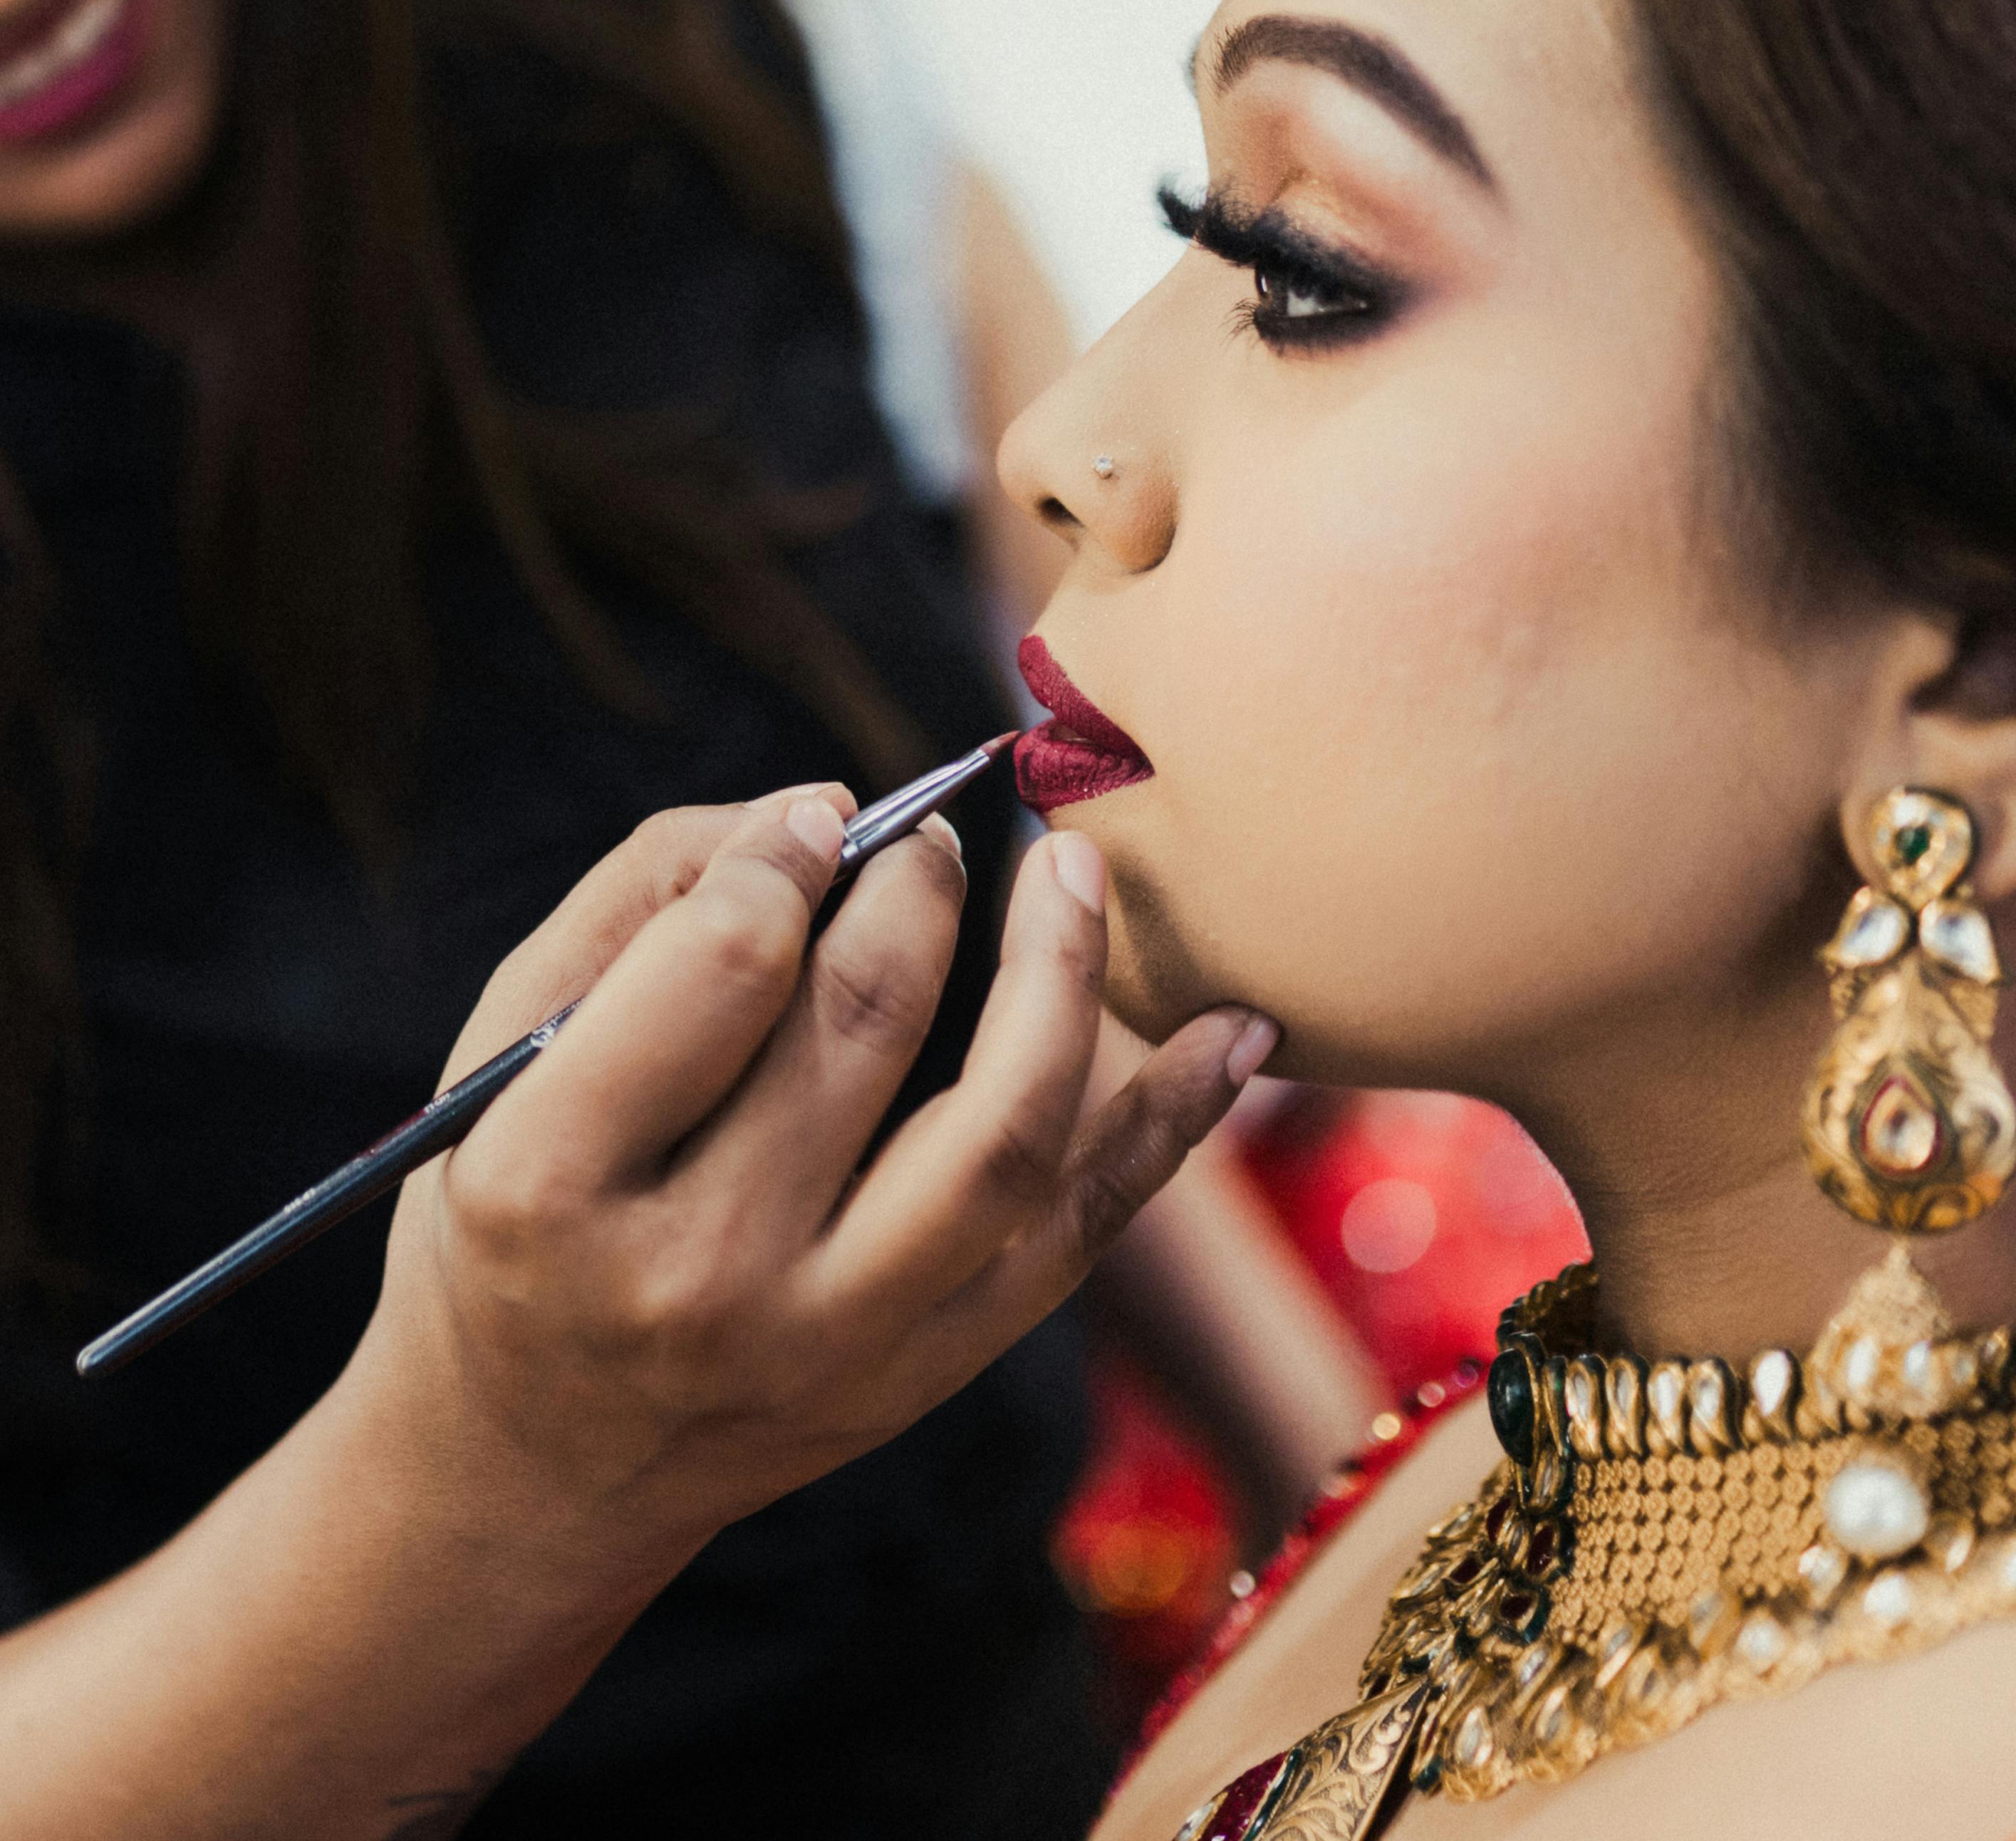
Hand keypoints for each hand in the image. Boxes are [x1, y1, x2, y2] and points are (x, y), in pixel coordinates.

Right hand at [349, 784, 1273, 1576]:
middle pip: (864, 1026)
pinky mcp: (924, 1379)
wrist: (534, 1469)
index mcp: (552, 1183)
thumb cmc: (517, 1207)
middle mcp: (698, 1279)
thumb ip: (647, 900)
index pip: (722, 967)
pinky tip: (1239, 1030)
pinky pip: (1079, 1236)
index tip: (827, 813)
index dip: (791, 853)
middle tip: (942, 832)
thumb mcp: (511, 1047)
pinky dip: (1170, 1125)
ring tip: (1072, 871)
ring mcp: (829, 1346)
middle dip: (922, 890)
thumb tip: (822, 811)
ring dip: (1063, 977)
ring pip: (1001, 1137)